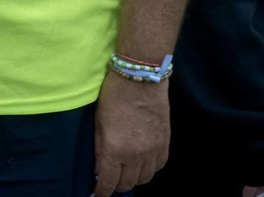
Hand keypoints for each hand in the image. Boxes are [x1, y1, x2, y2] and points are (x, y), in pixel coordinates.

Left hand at [93, 69, 168, 195]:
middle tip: (110, 180)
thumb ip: (99, 149)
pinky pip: (159, 166)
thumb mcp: (98, 123)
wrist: (141, 79)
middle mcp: (136, 155)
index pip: (109, 182)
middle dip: (117, 185)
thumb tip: (99, 168)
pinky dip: (149, 169)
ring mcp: (154, 150)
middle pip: (128, 184)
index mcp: (115, 150)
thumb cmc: (113, 97)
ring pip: (145, 178)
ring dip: (134, 179)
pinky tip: (142, 163)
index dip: (102, 191)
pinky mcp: (166, 143)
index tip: (98, 194)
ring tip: (125, 172)